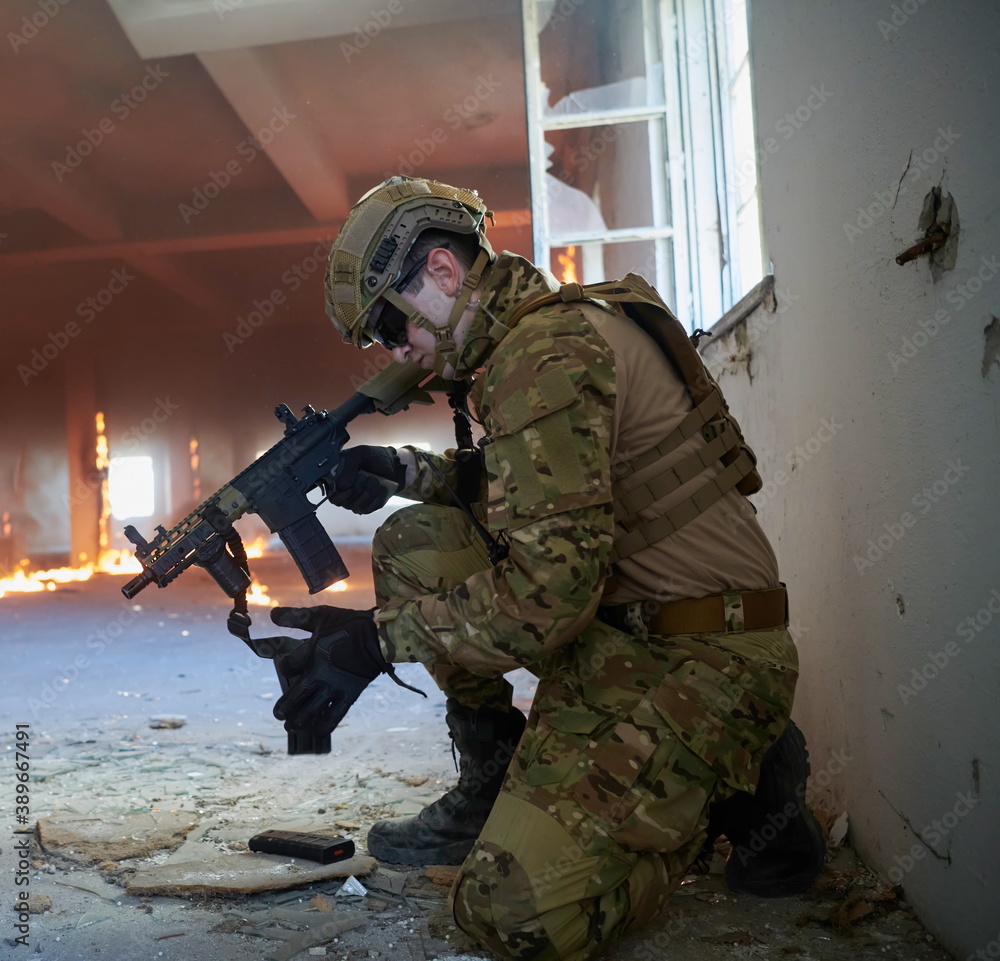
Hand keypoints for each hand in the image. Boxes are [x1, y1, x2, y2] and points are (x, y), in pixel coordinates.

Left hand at [270, 606, 385, 735]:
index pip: (288, 666)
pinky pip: (335, 715)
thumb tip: (272, 614)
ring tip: (292, 727)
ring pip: (311, 710)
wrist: (379, 637)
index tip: (286, 666)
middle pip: (295, 696)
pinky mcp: (350, 694)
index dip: (284, 667)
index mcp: (311, 653)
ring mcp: (334, 686)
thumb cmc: (349, 624)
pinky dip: (324, 726)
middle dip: (284, 708)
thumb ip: (297, 617)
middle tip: (279, 715)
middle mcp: (320, 673)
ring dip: (299, 720)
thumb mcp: (322, 615)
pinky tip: (316, 732)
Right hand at [322, 445, 406, 513]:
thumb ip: (348, 466)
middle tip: (367, 476)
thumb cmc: (373, 458)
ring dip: (370, 491)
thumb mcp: (359, 454)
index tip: (359, 476)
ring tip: (375, 480)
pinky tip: (381, 488)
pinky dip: (377, 498)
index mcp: (335, 479)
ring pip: (357, 506)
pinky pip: (368, 509)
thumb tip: (341, 486)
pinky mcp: (366, 507)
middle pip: (344, 502)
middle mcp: (341, 493)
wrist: (392, 465)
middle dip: (359, 488)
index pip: (332, 495)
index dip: (345, 488)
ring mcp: (353, 502)